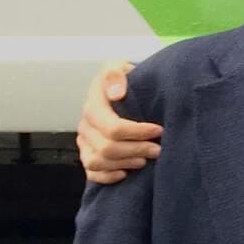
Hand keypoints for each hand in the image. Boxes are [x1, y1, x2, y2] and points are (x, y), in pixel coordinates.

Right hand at [75, 61, 162, 183]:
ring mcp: (84, 141)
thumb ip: (116, 74)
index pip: (112, 127)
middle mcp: (86, 124)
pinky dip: (107, 176)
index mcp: (94, 103)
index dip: (137, 132)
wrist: (122, 90)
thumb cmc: (125, 80)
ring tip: (146, 159)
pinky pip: (91, 173)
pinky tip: (126, 173)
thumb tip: (117, 93)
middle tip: (158, 149)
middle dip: (136, 150)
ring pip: (97, 162)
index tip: (159, 130)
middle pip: (106, 147)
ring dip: (124, 163)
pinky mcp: (87, 154)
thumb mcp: (120, 67)